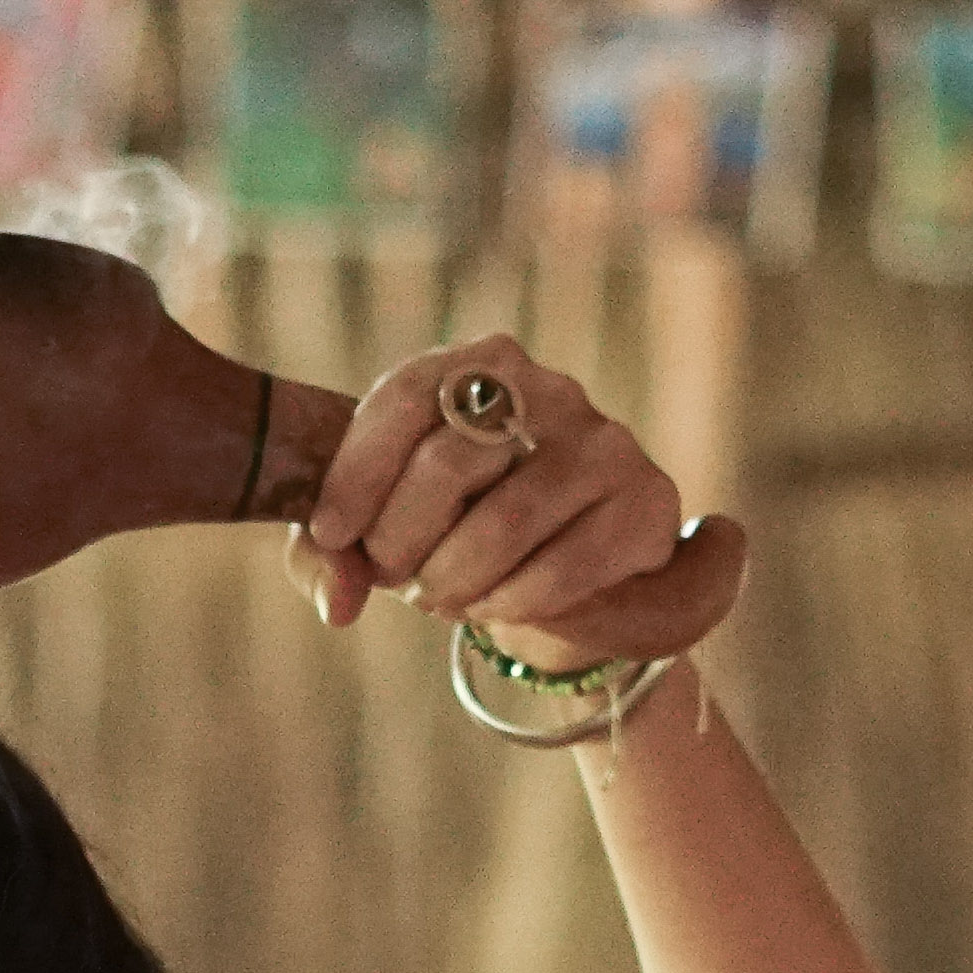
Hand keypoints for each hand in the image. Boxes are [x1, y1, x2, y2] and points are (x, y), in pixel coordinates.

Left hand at [291, 340, 704, 667]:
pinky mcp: (643, 502)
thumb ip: (329, 557)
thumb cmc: (455, 530)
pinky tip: (493, 607)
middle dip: (402, 539)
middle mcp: (546, 388)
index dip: (355, 474)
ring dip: (454, 580)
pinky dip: (510, 603)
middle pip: (449, 464)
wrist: (571, 562)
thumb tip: (336, 604)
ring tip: (441, 597)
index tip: (333, 536)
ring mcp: (602, 442)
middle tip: (394, 577)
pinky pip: (560, 569)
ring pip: (504, 525)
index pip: (403, 399)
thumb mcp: (379, 530)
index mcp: (475, 366)